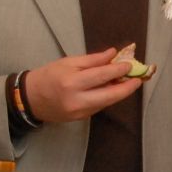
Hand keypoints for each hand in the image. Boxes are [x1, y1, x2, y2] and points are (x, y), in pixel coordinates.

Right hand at [20, 50, 141, 122]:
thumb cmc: (48, 76)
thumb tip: (113, 54)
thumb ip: (92, 60)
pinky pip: (100, 106)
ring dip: (120, 92)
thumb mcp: (68, 62)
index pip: (101, 76)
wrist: (31, 99)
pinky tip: (114, 89)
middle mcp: (77, 100)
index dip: (118, 70)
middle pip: (110, 95)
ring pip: (107, 102)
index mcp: (71, 82)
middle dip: (127, 88)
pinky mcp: (82, 118)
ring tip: (130, 82)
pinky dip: (109, 97)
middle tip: (139, 79)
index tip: (130, 65)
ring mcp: (80, 112)